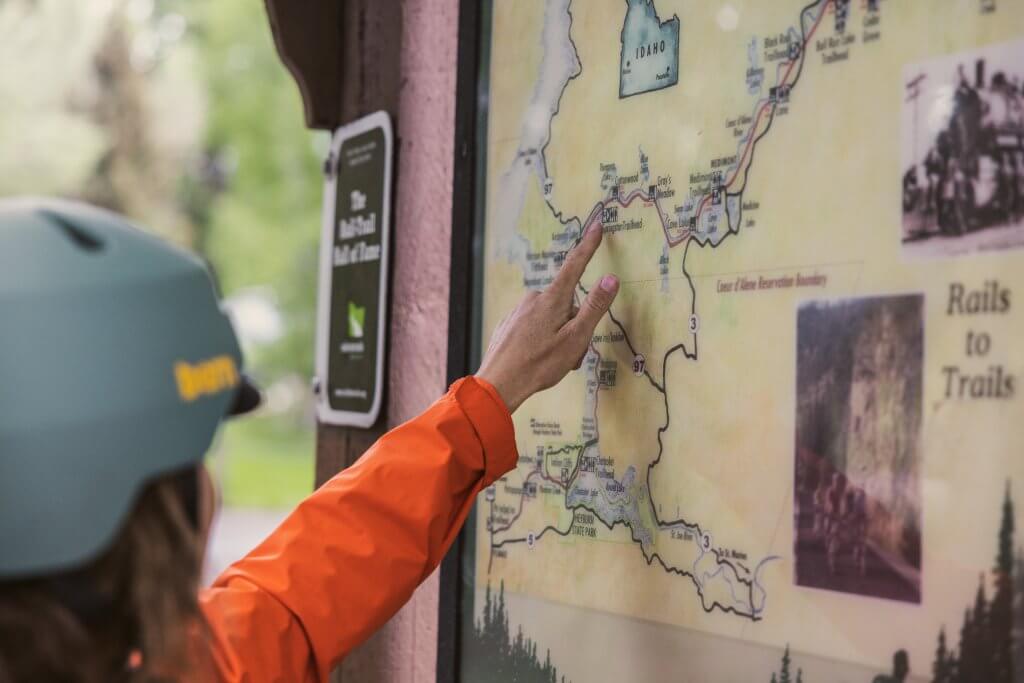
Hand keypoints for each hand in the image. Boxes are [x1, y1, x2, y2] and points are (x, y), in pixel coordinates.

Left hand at [476, 223, 618, 412]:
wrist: (498, 384)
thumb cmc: (540, 364)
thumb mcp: (576, 338)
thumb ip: (594, 307)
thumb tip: (611, 278)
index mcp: (552, 299)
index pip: (575, 265)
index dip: (588, 246)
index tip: (597, 225)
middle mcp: (534, 298)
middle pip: (567, 305)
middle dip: (575, 326)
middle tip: (571, 354)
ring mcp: (519, 311)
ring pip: (552, 319)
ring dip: (560, 338)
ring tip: (554, 362)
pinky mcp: (509, 324)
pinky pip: (535, 327)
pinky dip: (542, 341)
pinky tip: (535, 360)